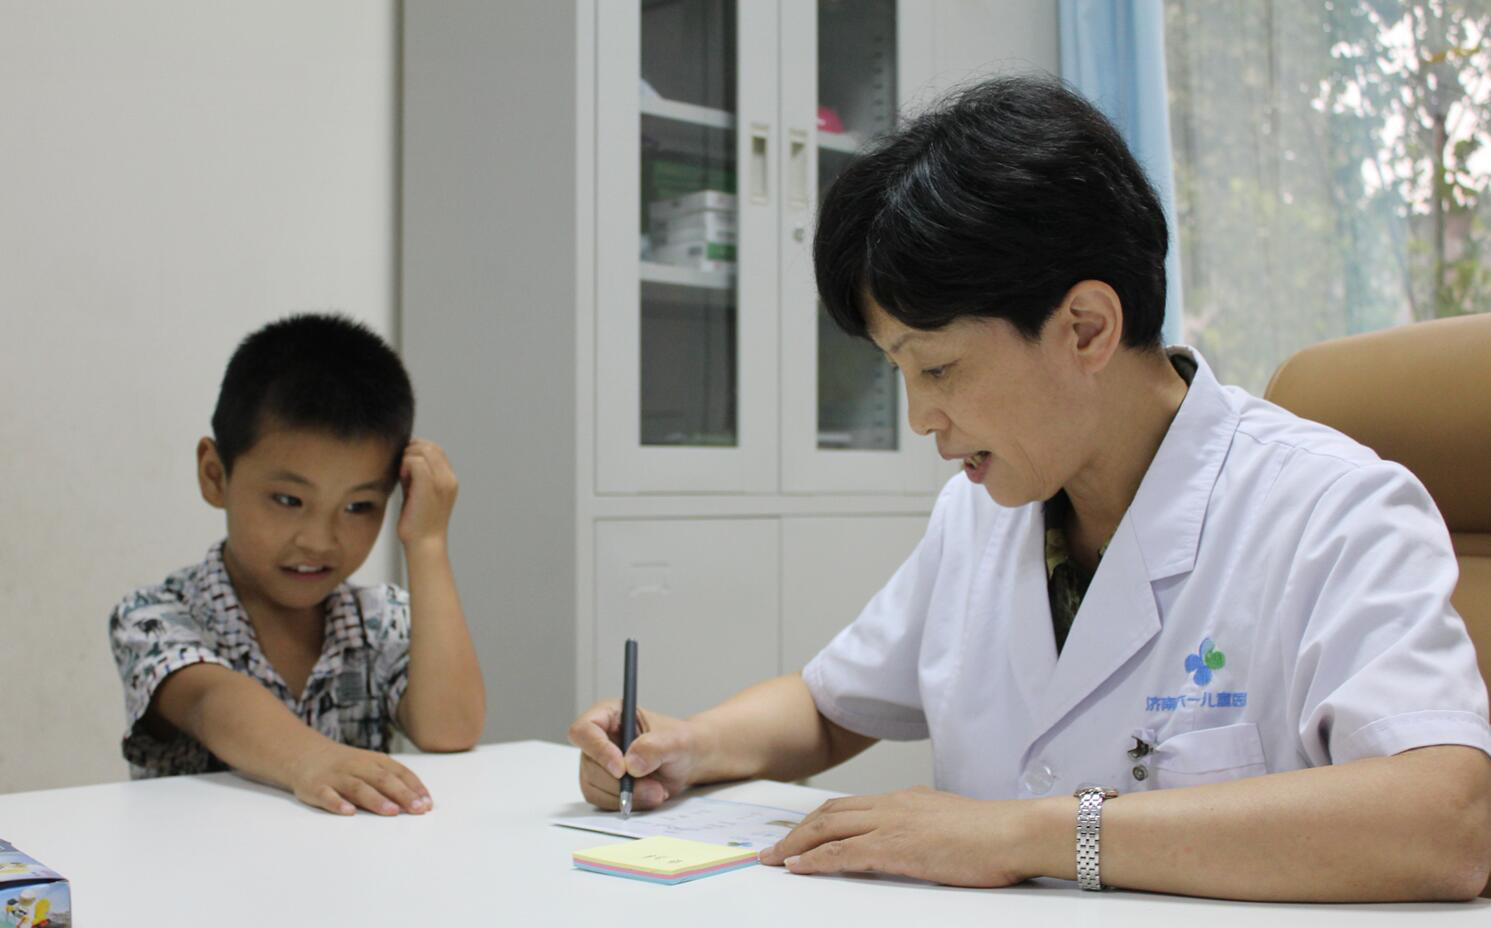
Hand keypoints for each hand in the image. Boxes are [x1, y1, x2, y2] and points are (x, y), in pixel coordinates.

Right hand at [287, 742, 432, 815]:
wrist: (306, 755)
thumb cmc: (346, 766)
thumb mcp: (370, 766)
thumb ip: (391, 781)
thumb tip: (419, 802)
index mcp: (374, 760)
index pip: (399, 772)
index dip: (414, 787)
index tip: (428, 803)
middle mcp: (357, 766)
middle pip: (382, 779)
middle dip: (402, 794)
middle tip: (418, 809)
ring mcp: (336, 776)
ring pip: (358, 787)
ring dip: (376, 799)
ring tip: (392, 811)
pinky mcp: (316, 787)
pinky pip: (327, 795)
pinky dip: (338, 803)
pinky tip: (349, 812)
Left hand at [397, 439, 457, 546]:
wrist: (424, 544)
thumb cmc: (419, 523)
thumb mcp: (421, 493)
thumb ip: (417, 475)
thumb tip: (405, 458)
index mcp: (450, 480)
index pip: (436, 450)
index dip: (418, 450)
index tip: (405, 464)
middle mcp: (449, 479)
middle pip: (430, 446)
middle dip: (411, 451)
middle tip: (402, 470)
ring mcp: (442, 481)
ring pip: (422, 450)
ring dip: (407, 458)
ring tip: (403, 476)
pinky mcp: (429, 485)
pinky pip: (416, 460)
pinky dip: (405, 464)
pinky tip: (402, 478)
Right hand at [568, 700, 702, 810]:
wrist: (688, 761)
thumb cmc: (681, 742)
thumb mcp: (676, 740)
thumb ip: (655, 747)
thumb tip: (630, 764)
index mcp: (610, 714)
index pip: (585, 730)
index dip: (598, 750)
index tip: (621, 769)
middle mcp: (599, 738)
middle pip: (589, 764)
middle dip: (620, 783)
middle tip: (654, 788)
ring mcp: (597, 763)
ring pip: (593, 786)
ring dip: (626, 796)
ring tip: (657, 791)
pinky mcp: (602, 785)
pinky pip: (602, 801)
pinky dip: (626, 803)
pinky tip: (648, 796)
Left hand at [758, 787, 1041, 886]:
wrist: (1013, 832)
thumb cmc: (994, 835)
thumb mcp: (950, 822)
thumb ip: (925, 825)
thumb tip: (914, 837)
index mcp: (905, 799)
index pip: (849, 805)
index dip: (818, 819)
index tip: (799, 832)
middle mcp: (892, 805)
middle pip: (829, 813)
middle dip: (796, 831)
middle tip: (773, 849)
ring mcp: (891, 824)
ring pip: (827, 829)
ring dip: (795, 844)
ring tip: (774, 859)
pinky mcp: (894, 848)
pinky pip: (842, 852)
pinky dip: (814, 859)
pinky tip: (797, 868)